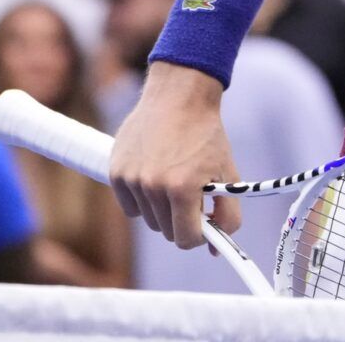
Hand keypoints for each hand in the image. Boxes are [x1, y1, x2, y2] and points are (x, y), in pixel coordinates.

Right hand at [110, 62, 240, 249]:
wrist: (179, 97)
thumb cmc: (206, 135)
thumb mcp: (227, 172)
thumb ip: (227, 211)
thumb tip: (217, 247)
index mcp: (183, 188)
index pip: (186, 238)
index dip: (199, 236)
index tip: (204, 225)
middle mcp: (153, 186)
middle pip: (167, 230)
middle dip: (182, 219)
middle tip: (192, 197)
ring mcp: (132, 180)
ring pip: (148, 219)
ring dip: (162, 209)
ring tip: (174, 180)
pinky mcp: (116, 173)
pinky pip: (130, 206)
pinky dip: (143, 199)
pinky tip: (154, 176)